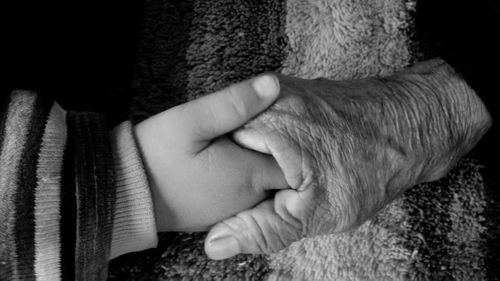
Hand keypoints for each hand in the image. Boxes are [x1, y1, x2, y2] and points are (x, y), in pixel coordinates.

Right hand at [134, 75, 287, 231]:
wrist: (124, 195)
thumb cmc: (156, 156)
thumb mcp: (191, 121)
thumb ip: (234, 104)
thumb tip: (274, 85)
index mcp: (249, 175)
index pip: (297, 159)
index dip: (300, 138)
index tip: (295, 119)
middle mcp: (250, 197)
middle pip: (285, 172)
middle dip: (287, 148)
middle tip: (280, 121)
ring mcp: (235, 207)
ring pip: (266, 182)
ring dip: (267, 159)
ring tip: (260, 134)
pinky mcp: (220, 210)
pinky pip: (248, 191)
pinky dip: (251, 172)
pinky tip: (238, 154)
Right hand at [204, 59, 491, 258]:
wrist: (413, 124)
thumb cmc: (369, 166)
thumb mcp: (315, 211)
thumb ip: (262, 228)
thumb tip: (214, 244)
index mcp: (262, 126)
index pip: (210, 161)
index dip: (221, 188)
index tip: (244, 201)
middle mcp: (265, 99)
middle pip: (225, 144)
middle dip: (239, 171)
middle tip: (275, 188)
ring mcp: (280, 91)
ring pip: (246, 132)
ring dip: (256, 157)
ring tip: (291, 172)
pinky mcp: (294, 92)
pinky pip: (265, 120)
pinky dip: (271, 142)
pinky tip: (296, 155)